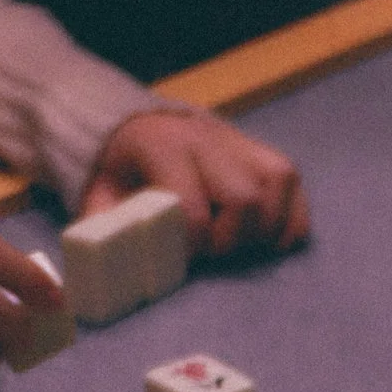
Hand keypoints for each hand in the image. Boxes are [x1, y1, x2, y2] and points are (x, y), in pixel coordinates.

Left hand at [82, 109, 308, 258]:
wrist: (134, 123)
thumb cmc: (119, 169)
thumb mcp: (98, 192)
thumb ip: (104, 226)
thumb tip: (108, 268)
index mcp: (161, 145)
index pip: (192, 208)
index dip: (192, 245)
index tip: (183, 258)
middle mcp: (207, 137)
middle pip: (245, 199)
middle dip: (232, 239)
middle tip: (213, 251)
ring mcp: (238, 140)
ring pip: (277, 184)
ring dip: (266, 228)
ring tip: (243, 244)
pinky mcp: (260, 149)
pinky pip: (292, 182)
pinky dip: (289, 215)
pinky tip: (269, 237)